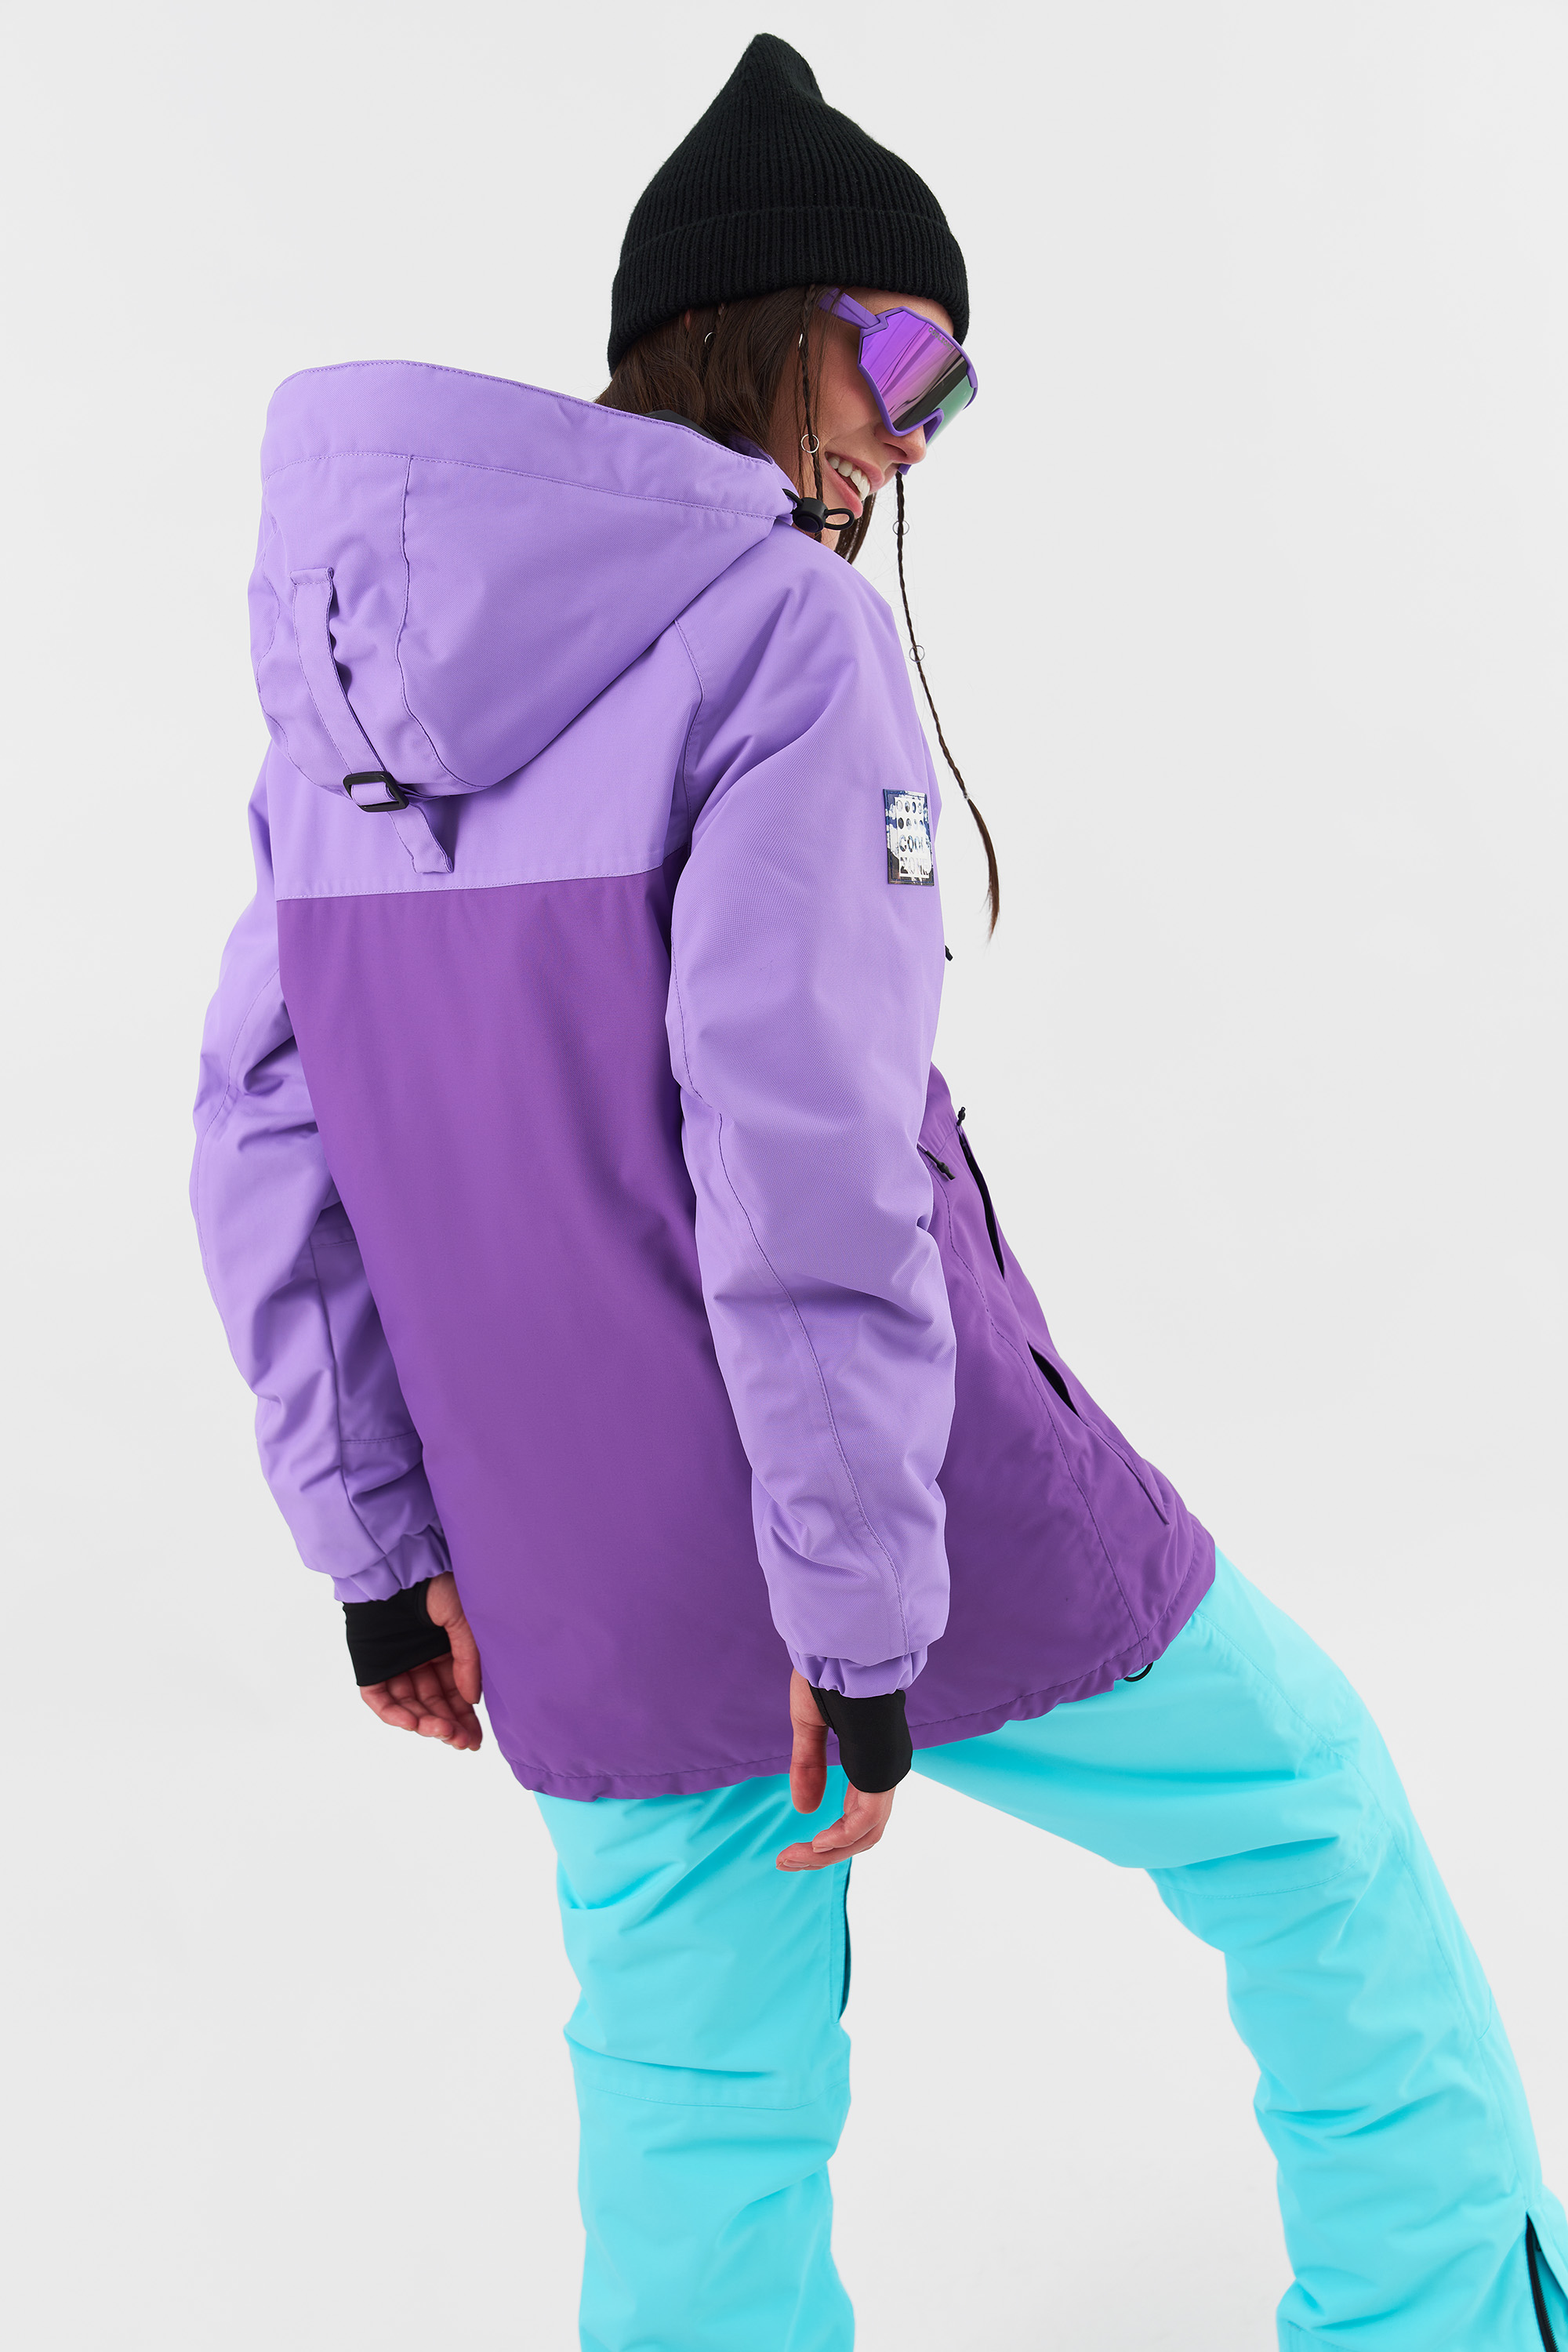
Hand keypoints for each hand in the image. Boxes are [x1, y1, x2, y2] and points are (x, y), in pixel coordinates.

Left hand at [359, 1573, 483, 1751]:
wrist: (397, 1567)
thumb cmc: (433, 1585)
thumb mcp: (463, 1620)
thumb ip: (468, 1659)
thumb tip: (472, 1699)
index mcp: (444, 1652)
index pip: (456, 1694)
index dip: (466, 1718)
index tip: (477, 1739)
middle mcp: (419, 1662)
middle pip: (434, 1705)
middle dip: (449, 1726)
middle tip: (462, 1742)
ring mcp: (394, 1665)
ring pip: (410, 1706)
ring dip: (426, 1723)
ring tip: (442, 1732)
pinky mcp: (371, 1667)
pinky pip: (380, 1698)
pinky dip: (394, 1714)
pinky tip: (414, 1723)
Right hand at [776, 1669, 895, 1868]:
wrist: (842, 1649)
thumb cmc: (829, 1673)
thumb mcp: (809, 1725)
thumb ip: (808, 1765)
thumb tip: (803, 1809)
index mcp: (870, 1758)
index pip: (858, 1813)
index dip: (830, 1837)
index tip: (796, 1848)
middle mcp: (883, 1770)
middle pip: (862, 1832)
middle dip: (823, 1854)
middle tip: (785, 1860)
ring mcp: (886, 1772)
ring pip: (866, 1834)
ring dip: (828, 1853)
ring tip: (793, 1856)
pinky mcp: (881, 1771)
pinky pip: (867, 1820)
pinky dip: (842, 1838)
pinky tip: (817, 1843)